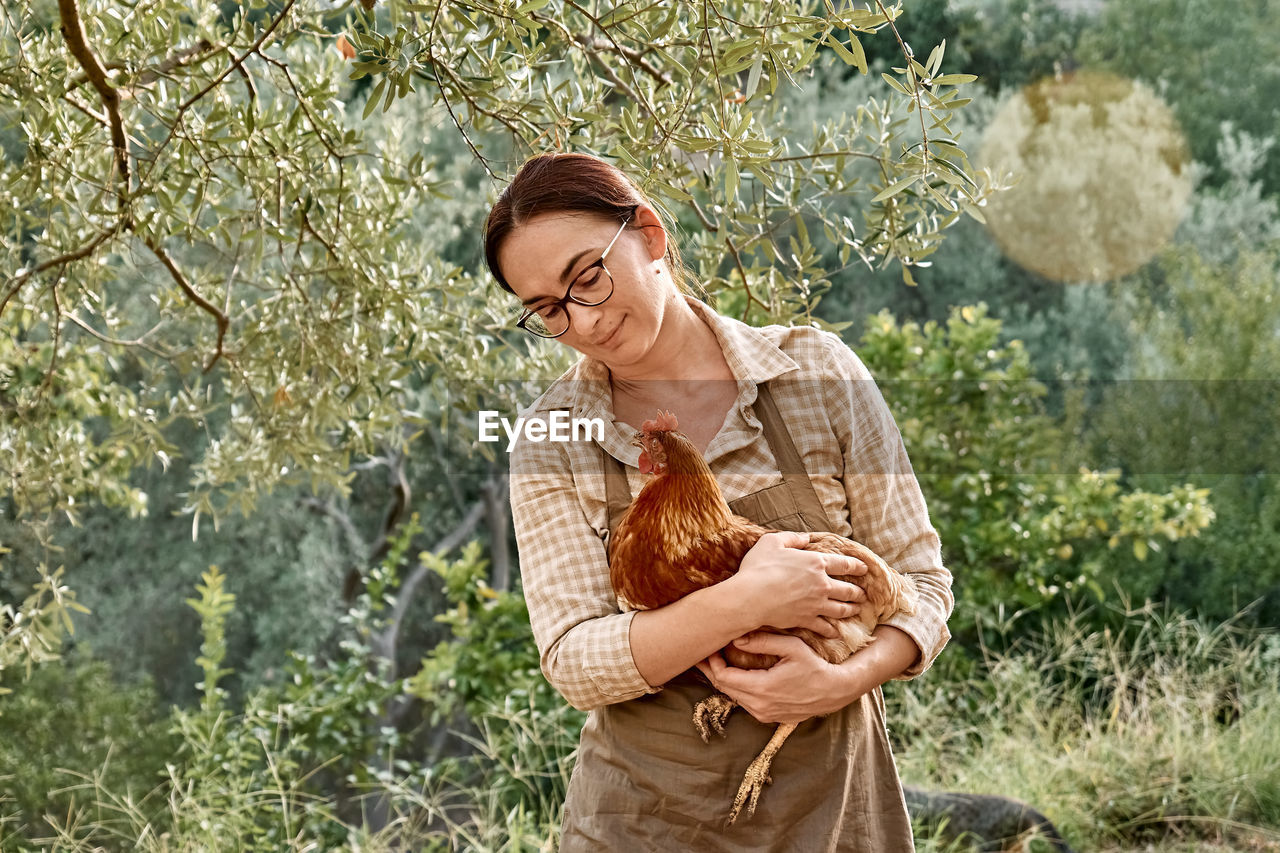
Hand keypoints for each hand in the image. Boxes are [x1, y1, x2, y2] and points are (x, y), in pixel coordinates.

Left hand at [695, 632, 865, 722]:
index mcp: (762, 688)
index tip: (710, 649)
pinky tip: (734, 674)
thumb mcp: (791, 647)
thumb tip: (736, 638)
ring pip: (734, 696)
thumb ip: (763, 641)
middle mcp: (760, 706)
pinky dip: (737, 688)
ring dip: (724, 679)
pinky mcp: (770, 717)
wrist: (835, 691)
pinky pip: (746, 702)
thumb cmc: (815, 666)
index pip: (724, 678)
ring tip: (715, 662)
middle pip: (724, 688)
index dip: (712, 663)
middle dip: (713, 670)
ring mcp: (765, 714)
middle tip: (704, 654)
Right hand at [731, 531, 866, 637]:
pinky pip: (824, 627)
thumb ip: (792, 538)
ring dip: (850, 609)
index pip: (844, 564)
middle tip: (863, 594)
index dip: (857, 566)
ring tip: (856, 610)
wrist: (750, 597)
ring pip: (841, 609)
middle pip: (848, 590)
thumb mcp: (772, 542)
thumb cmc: (759, 567)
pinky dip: (831, 630)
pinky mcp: (806, 620)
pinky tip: (835, 632)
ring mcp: (816, 604)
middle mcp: (821, 584)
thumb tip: (805, 537)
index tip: (864, 569)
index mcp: (816, 562)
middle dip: (858, 592)